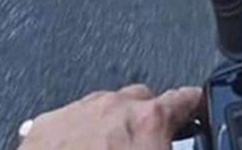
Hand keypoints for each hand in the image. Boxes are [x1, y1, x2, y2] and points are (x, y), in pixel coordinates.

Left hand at [19, 85, 201, 149]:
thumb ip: (170, 149)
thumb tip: (171, 147)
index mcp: (150, 120)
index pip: (186, 98)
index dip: (194, 106)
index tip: (196, 111)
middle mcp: (115, 107)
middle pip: (142, 97)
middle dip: (146, 116)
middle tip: (144, 143)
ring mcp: (77, 112)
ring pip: (104, 105)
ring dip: (110, 123)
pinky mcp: (45, 126)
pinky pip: (68, 119)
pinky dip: (75, 133)